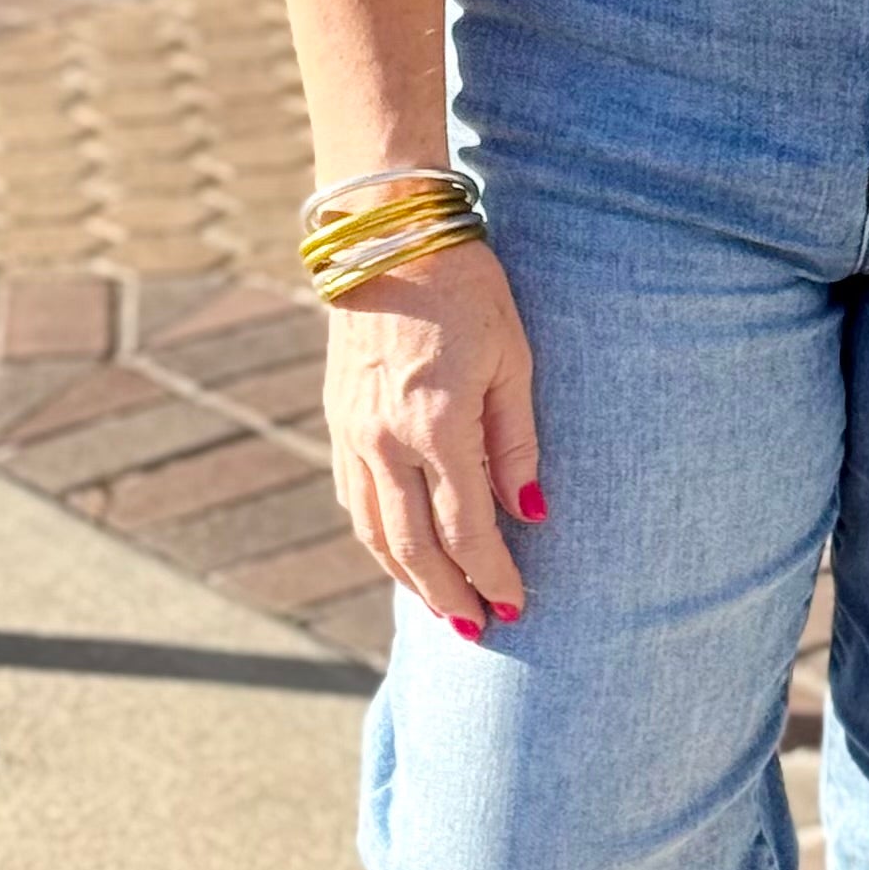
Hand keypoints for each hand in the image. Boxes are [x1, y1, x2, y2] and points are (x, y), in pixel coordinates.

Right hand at [322, 245, 541, 635]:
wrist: (387, 239)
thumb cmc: (468, 293)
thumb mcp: (513, 361)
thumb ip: (519, 443)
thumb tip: (530, 514)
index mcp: (439, 425)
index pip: (467, 530)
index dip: (492, 575)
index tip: (515, 605)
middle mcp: (387, 440)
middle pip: (415, 548)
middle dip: (450, 596)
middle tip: (480, 630)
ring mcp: (354, 434)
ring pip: (375, 534)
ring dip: (409, 581)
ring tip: (443, 609)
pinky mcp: (338, 422)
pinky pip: (354, 502)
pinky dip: (378, 541)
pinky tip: (402, 557)